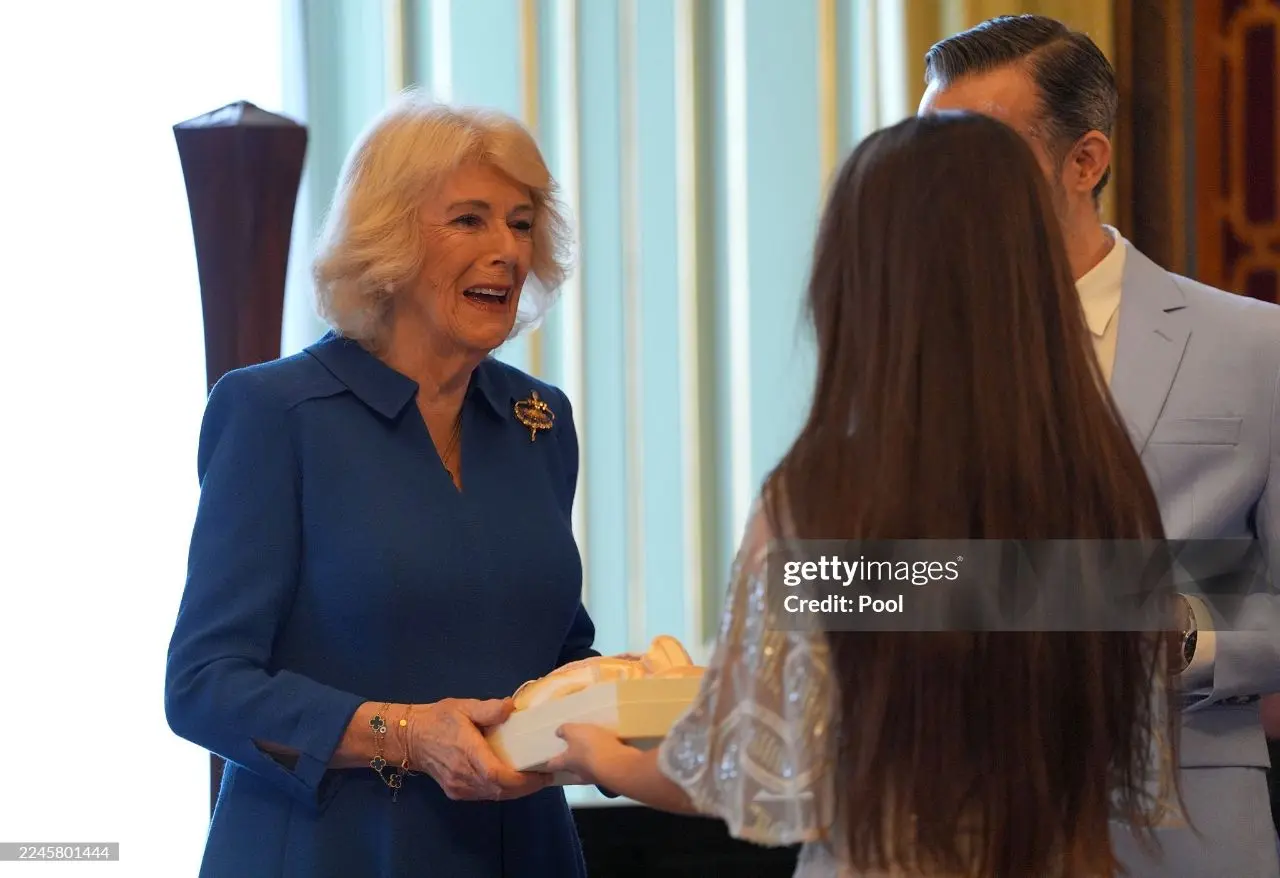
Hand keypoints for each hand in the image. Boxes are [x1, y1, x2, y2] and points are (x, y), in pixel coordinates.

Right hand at [407, 698, 551, 800]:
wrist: (410, 737)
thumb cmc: (439, 719)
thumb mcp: (464, 707)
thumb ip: (488, 708)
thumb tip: (511, 707)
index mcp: (467, 752)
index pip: (497, 774)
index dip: (522, 779)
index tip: (542, 773)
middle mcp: (463, 775)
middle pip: (500, 790)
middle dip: (527, 787)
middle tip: (547, 776)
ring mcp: (459, 786)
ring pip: (494, 795)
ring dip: (516, 791)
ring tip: (535, 779)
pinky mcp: (456, 792)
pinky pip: (485, 795)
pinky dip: (502, 791)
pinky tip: (514, 781)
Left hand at [544, 723, 636, 785]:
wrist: (617, 763)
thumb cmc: (590, 747)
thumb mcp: (574, 731)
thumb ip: (565, 731)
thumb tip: (558, 733)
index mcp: (566, 762)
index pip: (553, 765)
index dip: (550, 762)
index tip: (548, 760)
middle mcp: (579, 774)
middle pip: (571, 771)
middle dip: (572, 765)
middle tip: (574, 755)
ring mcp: (595, 777)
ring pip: (589, 771)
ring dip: (591, 764)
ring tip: (595, 752)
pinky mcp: (611, 776)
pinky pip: (605, 768)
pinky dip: (606, 762)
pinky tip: (610, 752)